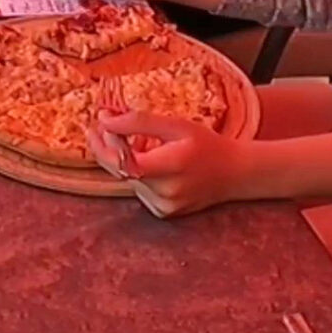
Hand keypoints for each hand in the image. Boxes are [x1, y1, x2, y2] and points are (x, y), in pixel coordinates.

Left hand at [87, 111, 250, 218]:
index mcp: (171, 167)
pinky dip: (138, 175)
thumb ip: (139, 122)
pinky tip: (151, 163)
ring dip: (123, 161)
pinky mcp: (163, 213)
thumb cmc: (206, 145)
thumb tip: (104, 119)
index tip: (98, 123)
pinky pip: (139, 190)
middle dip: (105, 149)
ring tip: (132, 142)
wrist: (234, 174)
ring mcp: (164, 206)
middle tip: (97, 128)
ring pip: (128, 180)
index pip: (123, 160)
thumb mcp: (176, 125)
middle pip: (121, 171)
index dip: (106, 143)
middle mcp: (166, 192)